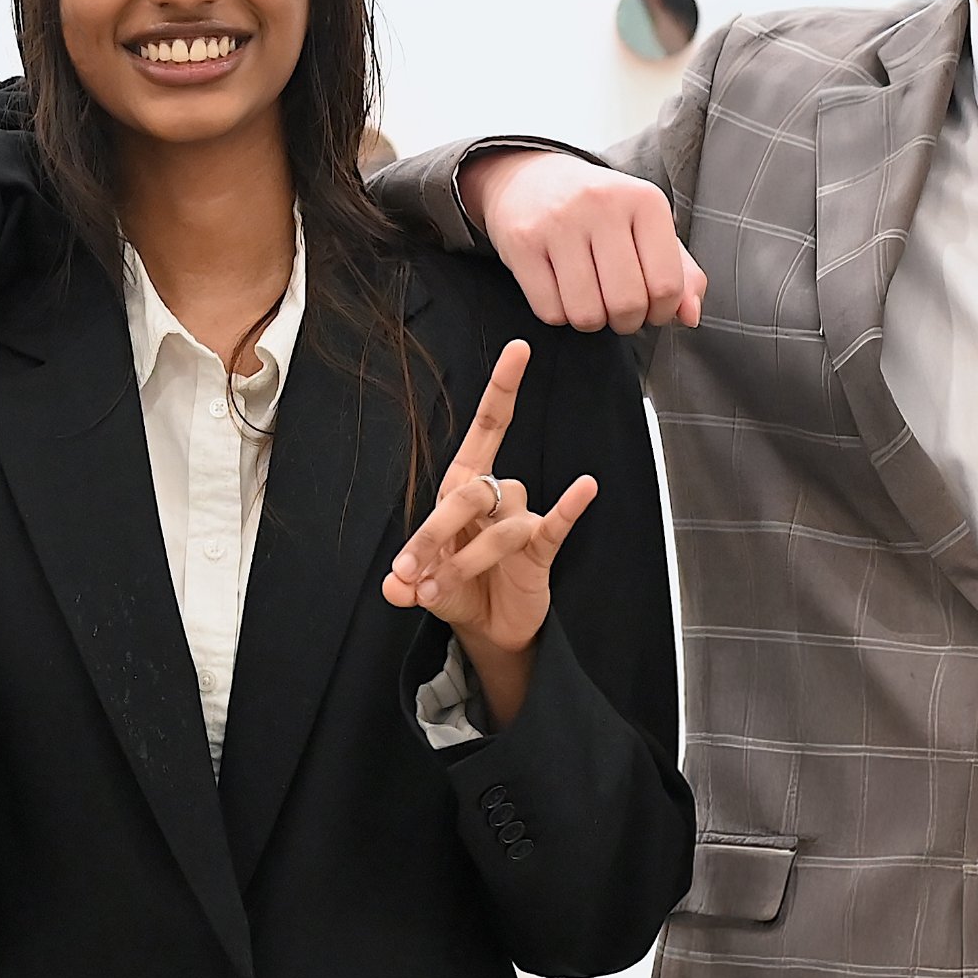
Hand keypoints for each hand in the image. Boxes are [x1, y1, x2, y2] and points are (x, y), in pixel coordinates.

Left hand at [379, 339, 601, 721]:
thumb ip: (407, 584)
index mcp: (462, 488)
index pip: (486, 429)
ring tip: (438, 592)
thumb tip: (394, 588)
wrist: (488, 627)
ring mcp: (521, 521)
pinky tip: (583, 487)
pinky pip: (557, 523)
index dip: (502, 389)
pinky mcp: (543, 549)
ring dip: (468, 559)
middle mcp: (494, 497)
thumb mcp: (421, 586)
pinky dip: (570, 506)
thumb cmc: (456, 588)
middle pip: (474, 491)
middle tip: (413, 573)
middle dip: (438, 532)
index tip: (519, 350)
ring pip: (502, 523)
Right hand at [459, 151, 702, 331]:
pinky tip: (561, 291)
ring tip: (591, 301)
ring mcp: (559, 222)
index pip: (667, 285)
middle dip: (627, 322)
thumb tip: (690, 316)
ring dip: (592, 321)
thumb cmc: (600, 212)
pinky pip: (550, 311)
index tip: (652, 307)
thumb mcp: (647, 228)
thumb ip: (680, 272)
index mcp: (644, 200)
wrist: (529, 179)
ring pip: (586, 314)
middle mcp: (602, 204)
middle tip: (620, 310)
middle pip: (627, 304)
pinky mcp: (522, 242)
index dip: (663, 312)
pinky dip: (559, 314)